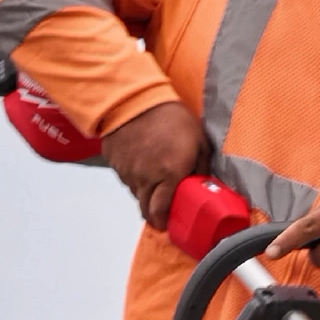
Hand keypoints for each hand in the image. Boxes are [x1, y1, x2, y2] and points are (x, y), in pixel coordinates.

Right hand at [100, 101, 208, 224]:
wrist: (134, 97)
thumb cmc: (169, 115)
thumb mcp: (198, 138)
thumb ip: (202, 166)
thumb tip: (203, 184)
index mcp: (170, 175)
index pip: (162, 213)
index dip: (165, 222)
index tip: (170, 222)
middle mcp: (146, 179)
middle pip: (146, 211)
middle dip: (155, 214)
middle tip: (163, 209)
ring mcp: (128, 173)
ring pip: (137, 195)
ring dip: (146, 193)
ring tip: (155, 178)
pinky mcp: (116, 165)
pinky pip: (126, 179)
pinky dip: (135, 177)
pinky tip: (142, 162)